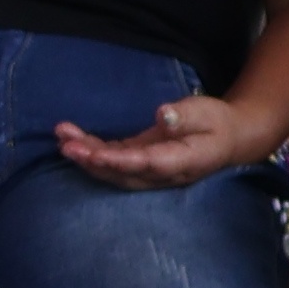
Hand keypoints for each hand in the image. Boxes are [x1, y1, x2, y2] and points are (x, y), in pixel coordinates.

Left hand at [52, 93, 285, 191]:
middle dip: (93, 162)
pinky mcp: (138, 162)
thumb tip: (161, 115)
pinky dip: (90, 151)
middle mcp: (161, 174)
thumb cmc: (216, 123)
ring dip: (86, 157)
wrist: (225, 139)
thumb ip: (184, 116)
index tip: (96, 153)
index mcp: (182, 162)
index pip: (148, 164)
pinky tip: (69, 138)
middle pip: (123, 174)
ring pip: (113, 171)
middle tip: (67, 147)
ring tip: (62, 139)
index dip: (121, 161)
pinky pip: (112, 161)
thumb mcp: (206, 113)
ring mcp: (148, 171)